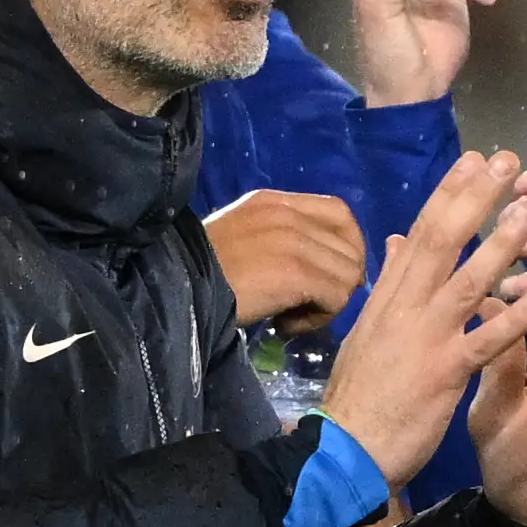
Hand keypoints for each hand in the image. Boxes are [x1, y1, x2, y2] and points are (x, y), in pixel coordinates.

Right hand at [204, 188, 367, 332]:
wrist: (175, 289)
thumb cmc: (199, 273)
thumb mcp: (243, 238)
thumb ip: (281, 239)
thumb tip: (321, 266)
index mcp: (275, 202)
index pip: (340, 213)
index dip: (345, 247)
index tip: (325, 277)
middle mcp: (289, 213)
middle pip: (351, 246)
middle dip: (337, 281)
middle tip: (305, 303)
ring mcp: (295, 240)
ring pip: (349, 274)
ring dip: (326, 304)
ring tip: (291, 316)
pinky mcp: (297, 270)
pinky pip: (337, 297)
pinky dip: (317, 319)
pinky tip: (284, 324)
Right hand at [317, 151, 526, 486]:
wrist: (345, 450)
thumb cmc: (362, 396)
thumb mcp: (369, 331)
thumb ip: (389, 284)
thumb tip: (397, 239)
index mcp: (389, 296)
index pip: (421, 232)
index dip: (449, 193)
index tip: (474, 160)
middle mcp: (405, 307)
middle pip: (442, 241)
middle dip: (475, 198)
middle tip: (507, 161)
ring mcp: (425, 338)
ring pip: (466, 281)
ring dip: (500, 245)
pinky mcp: (444, 373)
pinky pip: (484, 340)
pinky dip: (513, 317)